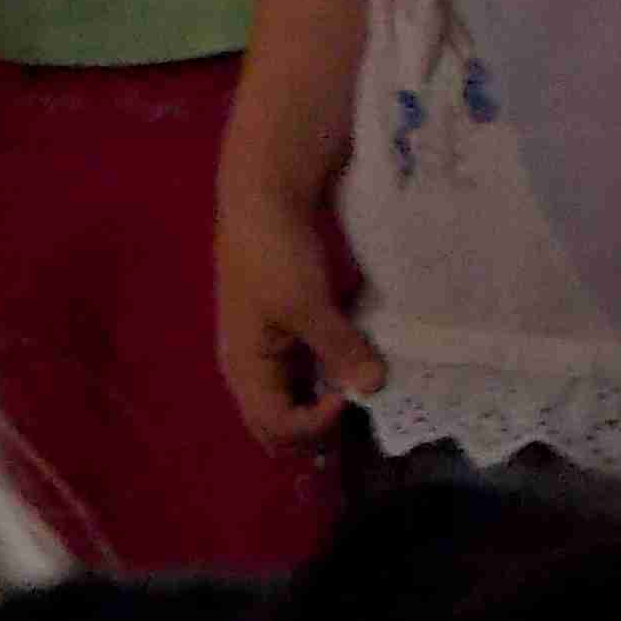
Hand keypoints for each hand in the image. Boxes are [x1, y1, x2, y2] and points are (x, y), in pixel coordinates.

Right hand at [215, 160, 383, 450]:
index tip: (347, 397)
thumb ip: (340, 350)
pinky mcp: (289, 323)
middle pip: (280, 423)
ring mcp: (272, 344)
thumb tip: (376, 387)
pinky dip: (331, 372)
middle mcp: (254, 364)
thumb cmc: (274, 251)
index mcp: (245, 366)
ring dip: (327, 399)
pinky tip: (356, 360)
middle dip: (317, 429)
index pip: (277, 428)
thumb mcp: (308, 303)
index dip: (314, 426)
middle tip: (355, 408)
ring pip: (298, 395)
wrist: (266, 190)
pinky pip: (310, 366)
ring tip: (362, 389)